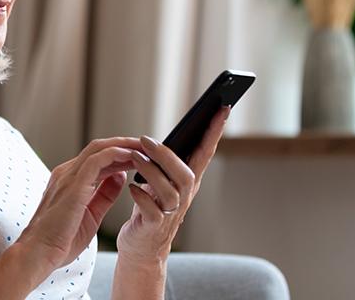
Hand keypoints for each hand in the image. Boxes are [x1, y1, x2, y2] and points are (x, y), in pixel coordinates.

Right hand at [15, 136, 149, 270]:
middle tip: (148, 147)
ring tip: (145, 148)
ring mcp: (68, 176)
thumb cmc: (60, 241)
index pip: (98, 158)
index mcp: (70, 180)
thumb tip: (121, 177)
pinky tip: (132, 157)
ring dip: (124, 146)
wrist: (39, 253)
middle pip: (100, 148)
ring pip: (99, 149)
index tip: (142, 157)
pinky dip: (116, 154)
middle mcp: (67, 173)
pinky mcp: (73, 183)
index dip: (121, 155)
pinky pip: (97, 160)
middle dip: (125, 145)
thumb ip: (104, 194)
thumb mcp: (91, 214)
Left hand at [115, 105, 230, 264]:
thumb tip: (155, 140)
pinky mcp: (154, 226)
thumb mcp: (159, 182)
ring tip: (133, 158)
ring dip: (150, 172)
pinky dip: (140, 196)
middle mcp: (183, 197)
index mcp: (186, 182)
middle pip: (187, 174)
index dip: (214, 132)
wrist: (141, 247)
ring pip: (169, 191)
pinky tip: (131, 187)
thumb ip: (162, 164)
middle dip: (167, 155)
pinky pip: (151, 210)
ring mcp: (170, 213)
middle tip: (146, 139)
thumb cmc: (150, 210)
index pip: (205, 153)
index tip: (223, 107)